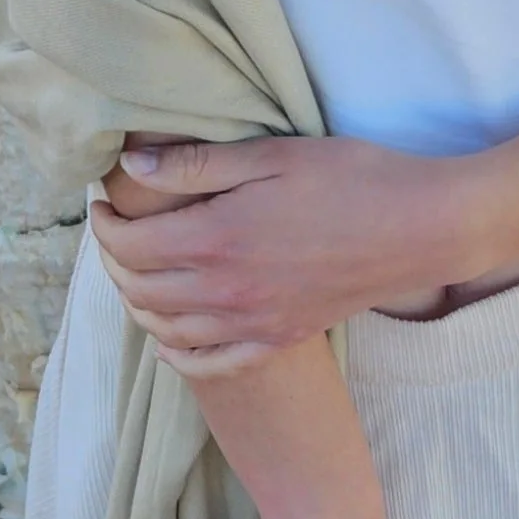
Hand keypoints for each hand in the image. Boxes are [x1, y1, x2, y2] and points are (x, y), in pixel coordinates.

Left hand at [90, 135, 475, 371]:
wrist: (416, 228)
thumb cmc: (347, 177)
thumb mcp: (269, 154)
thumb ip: (196, 166)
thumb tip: (132, 169)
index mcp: (216, 239)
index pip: (131, 245)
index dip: (105, 224)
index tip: (101, 201)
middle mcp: (225, 291)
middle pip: (141, 288)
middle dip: (114, 261)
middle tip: (113, 231)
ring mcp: (253, 323)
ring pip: (168, 328)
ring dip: (138, 302)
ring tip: (134, 271)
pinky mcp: (279, 338)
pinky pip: (212, 363)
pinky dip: (179, 354)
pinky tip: (170, 338)